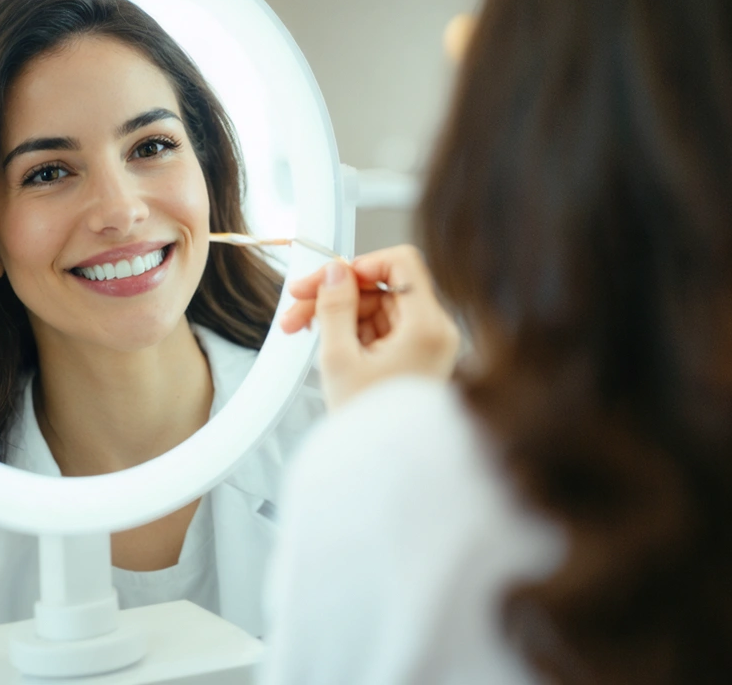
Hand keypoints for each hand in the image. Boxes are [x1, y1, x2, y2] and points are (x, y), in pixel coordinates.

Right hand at [280, 245, 460, 409]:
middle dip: (336, 293)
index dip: (362, 263)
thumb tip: (334, 272)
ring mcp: (426, 345)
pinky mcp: (414, 359)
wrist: (384, 469)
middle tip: (297, 303)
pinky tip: (322, 340)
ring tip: (299, 328)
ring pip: (378, 308)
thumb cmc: (368, 425)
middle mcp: (434, 331)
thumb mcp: (339, 359)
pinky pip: (381, 330)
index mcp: (427, 326)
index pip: (402, 263)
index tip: (332, 276)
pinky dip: (351, 330)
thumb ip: (334, 306)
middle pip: (384, 287)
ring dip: (337, 313)